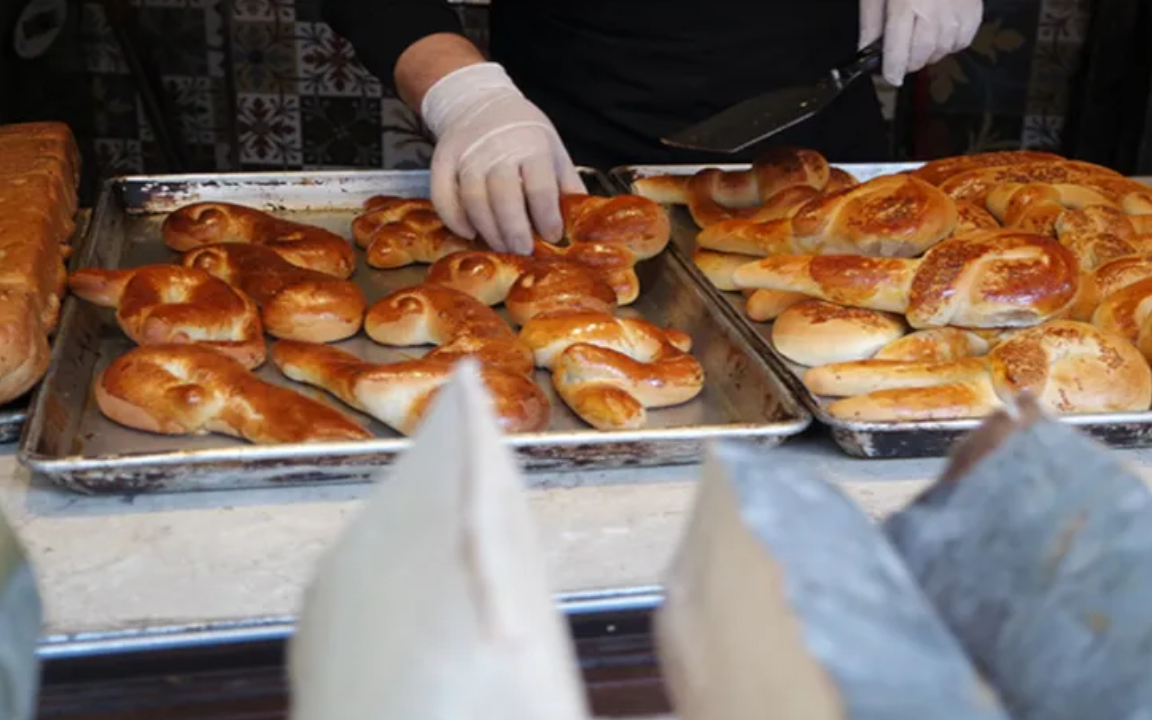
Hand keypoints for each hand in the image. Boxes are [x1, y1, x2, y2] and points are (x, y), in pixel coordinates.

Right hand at [420, 62, 585, 254]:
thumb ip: (566, 183)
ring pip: (473, 200)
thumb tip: (583, 220)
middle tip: (523, 251)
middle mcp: (497, 149)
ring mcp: (467, 154)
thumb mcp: (553, 149)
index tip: (552, 236)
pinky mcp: (443, 159)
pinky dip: (453, 219)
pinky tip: (469, 233)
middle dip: (515, 231)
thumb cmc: (523, 132)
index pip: (540, 187)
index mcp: (532, 145)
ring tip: (501, 246)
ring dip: (488, 230)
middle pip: (504, 197)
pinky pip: (442, 195)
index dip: (547, 217)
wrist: (480, 102)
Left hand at [859, 0, 982, 85]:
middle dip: (910, 62)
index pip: (899, 47)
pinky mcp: (974, 5)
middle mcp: (935, 9)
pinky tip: (941, 35)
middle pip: (924, 52)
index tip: (890, 78)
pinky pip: (965, 38)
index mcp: (906, 4)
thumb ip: (871, 20)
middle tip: (902, 58)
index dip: (893, 68)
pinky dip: (952, 43)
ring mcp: (958, 7)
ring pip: (945, 48)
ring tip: (920, 44)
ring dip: (930, 54)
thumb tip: (865, 49)